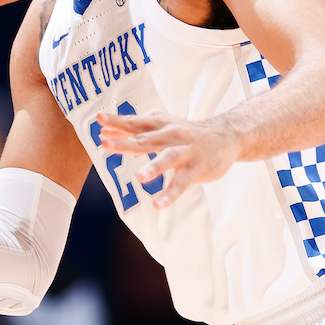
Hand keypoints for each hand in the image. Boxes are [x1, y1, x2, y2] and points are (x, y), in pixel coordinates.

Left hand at [96, 111, 241, 208]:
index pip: (134, 123)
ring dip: (154, 167)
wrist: (226, 136)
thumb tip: (104, 132)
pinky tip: (158, 204)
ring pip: (167, 159)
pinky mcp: (196, 169)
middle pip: (145, 140)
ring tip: (140, 178)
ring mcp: (184, 152)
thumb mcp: (160, 124)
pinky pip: (182, 183)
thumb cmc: (185, 131)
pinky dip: (170, 194)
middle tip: (105, 144)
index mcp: (159, 125)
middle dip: (125, 143)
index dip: (117, 122)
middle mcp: (170, 136)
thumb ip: (133, 128)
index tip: (98, 121)